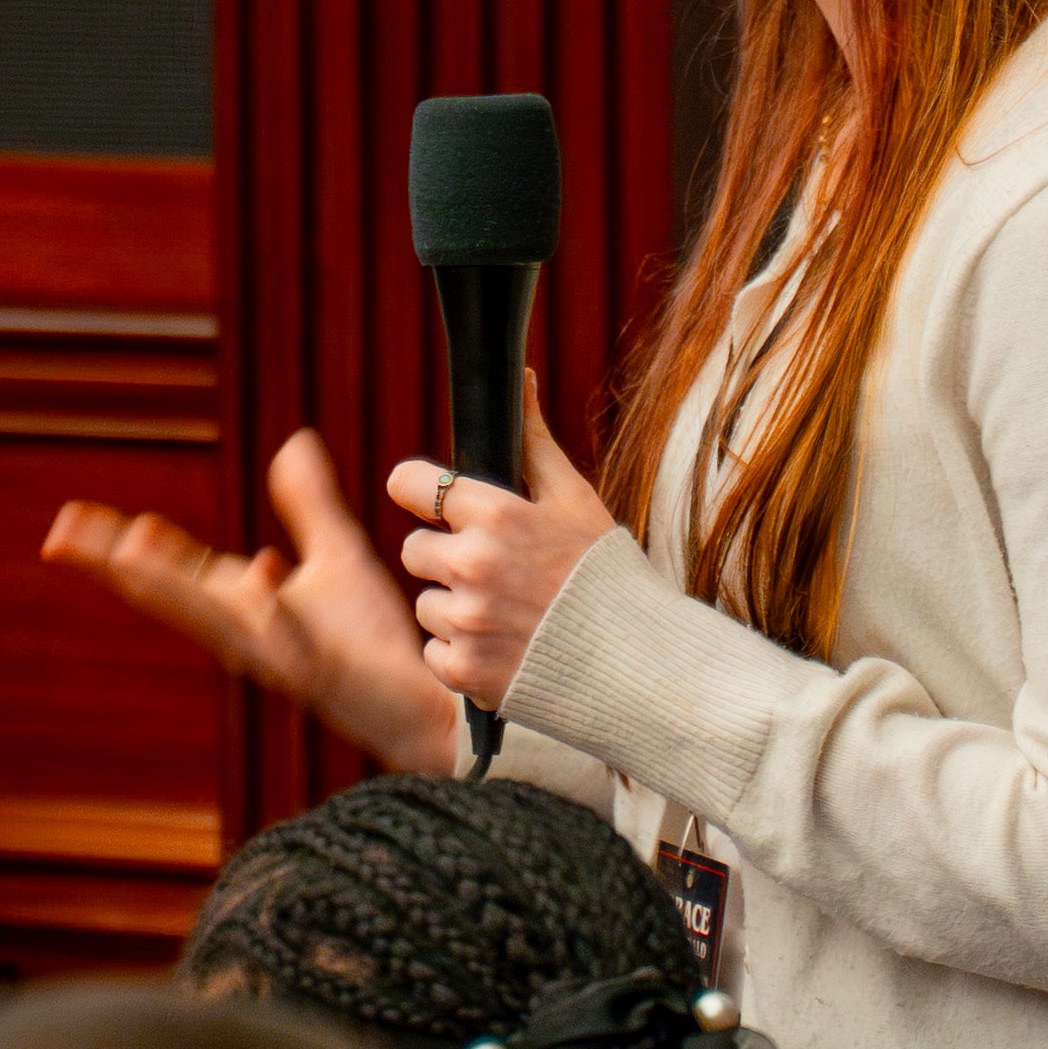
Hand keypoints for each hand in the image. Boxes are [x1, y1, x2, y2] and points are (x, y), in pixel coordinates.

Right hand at [44, 428, 458, 773]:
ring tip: (130, 550)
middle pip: (170, 592)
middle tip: (64, 536)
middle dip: (117, 563)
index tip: (70, 519)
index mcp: (239, 603)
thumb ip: (310, 505)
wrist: (427, 696)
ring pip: (213, 616)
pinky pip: (290, 641)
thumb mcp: (337, 555)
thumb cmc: (374, 640)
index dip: (117, 545)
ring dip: (171, 584)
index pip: (169, 567)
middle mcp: (245, 632)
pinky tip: (256, 583)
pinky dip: (269, 615)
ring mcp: (277, 655)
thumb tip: (294, 443)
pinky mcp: (321, 671)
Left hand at [384, 378, 615, 710]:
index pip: (409, 483)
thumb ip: (533, 441)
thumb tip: (521, 378)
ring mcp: (466, 620)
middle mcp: (472, 564)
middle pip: (413, 549)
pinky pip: (434, 650)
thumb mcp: (574, 498)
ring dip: (456, 608)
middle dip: (446, 558)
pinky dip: (462, 653)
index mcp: (496, 514)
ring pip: (425, 603)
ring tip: (511, 614)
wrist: (638, 662)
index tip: (434, 505)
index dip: (420, 492)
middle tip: (496, 572)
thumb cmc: (606, 573)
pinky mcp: (464, 670)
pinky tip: (507, 648)